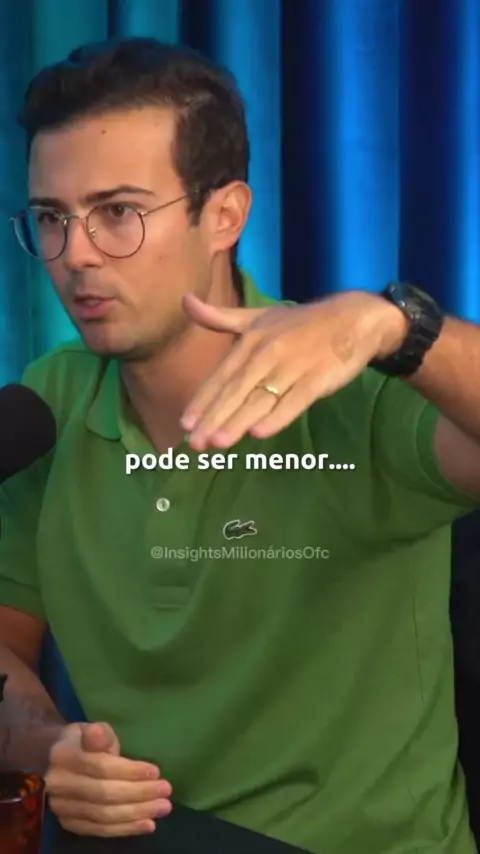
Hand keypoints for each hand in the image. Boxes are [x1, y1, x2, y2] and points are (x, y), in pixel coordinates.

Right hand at [45, 722, 171, 836]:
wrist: (51, 762)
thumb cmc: (81, 742)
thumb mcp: (89, 729)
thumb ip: (98, 734)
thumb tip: (98, 733)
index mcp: (64, 756)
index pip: (101, 767)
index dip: (129, 771)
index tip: (156, 772)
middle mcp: (59, 784)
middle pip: (104, 794)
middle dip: (139, 794)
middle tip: (166, 791)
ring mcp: (62, 808)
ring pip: (104, 815)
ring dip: (137, 813)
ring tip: (163, 808)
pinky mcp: (69, 824)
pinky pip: (99, 830)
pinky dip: (125, 829)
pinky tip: (147, 824)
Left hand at [180, 290, 407, 449]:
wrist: (354, 318)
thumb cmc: (300, 323)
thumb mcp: (258, 317)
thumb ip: (220, 318)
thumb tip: (184, 302)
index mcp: (251, 341)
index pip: (222, 375)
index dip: (203, 400)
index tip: (185, 423)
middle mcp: (268, 353)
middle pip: (236, 390)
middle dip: (214, 417)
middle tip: (195, 443)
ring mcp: (293, 366)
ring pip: (261, 398)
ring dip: (238, 421)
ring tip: (219, 443)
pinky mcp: (318, 378)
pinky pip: (295, 400)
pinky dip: (278, 416)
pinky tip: (261, 433)